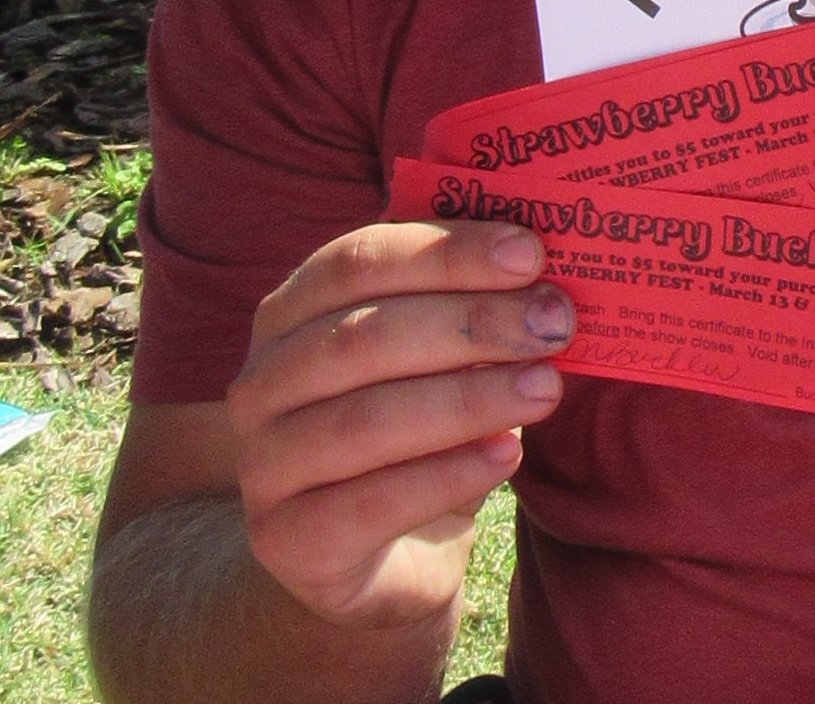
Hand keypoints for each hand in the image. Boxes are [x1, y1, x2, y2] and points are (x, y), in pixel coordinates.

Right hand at [226, 220, 574, 628]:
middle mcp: (261, 383)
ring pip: (365, 421)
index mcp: (290, 313)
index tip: (529, 255)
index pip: (358, 261)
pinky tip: (508, 454)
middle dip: (470, 323)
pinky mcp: (287, 542)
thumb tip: (541, 264)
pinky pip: (370, 503)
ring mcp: (263, 466)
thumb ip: (468, 306)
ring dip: (468, 399)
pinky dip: (448, 475)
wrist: (384, 560)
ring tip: (545, 388)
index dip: (446, 253)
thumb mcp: (439, 360)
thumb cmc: (419, 434)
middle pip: (362, 337)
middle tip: (553, 322)